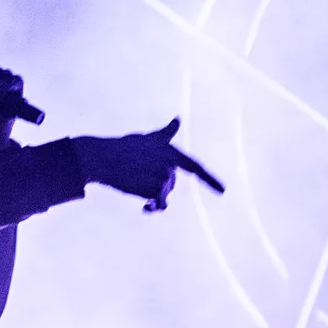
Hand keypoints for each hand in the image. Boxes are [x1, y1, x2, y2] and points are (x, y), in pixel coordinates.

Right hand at [73, 118, 223, 211]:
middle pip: (171, 184)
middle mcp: (171, 165)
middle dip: (158, 184)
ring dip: (151, 193)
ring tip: (134, 181)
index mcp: (171, 152)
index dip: (209, 180)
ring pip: (164, 194)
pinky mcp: (154, 188)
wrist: (104, 157)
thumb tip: (178, 119)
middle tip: (138, 174)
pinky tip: (146, 209)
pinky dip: (153, 207)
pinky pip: (159, 204)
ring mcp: (164, 177)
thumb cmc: (124, 147)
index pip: (194, 168)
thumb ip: (166, 134)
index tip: (223, 191)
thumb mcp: (148, 138)